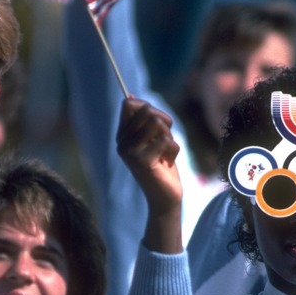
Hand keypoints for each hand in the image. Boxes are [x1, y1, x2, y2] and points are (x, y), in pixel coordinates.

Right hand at [116, 97, 182, 252]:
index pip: (129, 104)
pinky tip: (167, 164)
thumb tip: (130, 96)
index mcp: (122, 136)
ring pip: (158, 123)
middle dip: (164, 122)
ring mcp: (130, 152)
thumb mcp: (153, 140)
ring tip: (165, 152)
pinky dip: (174, 150)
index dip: (149, 108)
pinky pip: (166, 141)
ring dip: (170, 137)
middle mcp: (121, 143)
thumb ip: (144, 121)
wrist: (165, 198)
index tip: (159, 124)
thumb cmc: (162, 166)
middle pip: (147, 110)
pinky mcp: (142, 162)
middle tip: (165, 141)